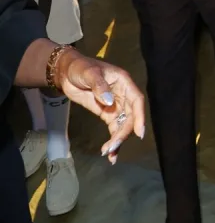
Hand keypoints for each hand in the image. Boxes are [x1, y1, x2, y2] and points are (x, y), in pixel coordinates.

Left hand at [56, 49, 144, 163]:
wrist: (66, 72)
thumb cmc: (80, 67)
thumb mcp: (89, 73)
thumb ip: (99, 86)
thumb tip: (110, 102)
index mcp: (124, 82)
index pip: (136, 100)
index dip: (140, 116)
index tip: (138, 133)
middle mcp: (123, 95)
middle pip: (130, 116)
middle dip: (123, 133)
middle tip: (112, 147)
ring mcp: (116, 105)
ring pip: (123, 125)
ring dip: (118, 140)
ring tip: (108, 153)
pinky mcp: (107, 113)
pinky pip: (114, 128)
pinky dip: (113, 140)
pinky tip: (110, 154)